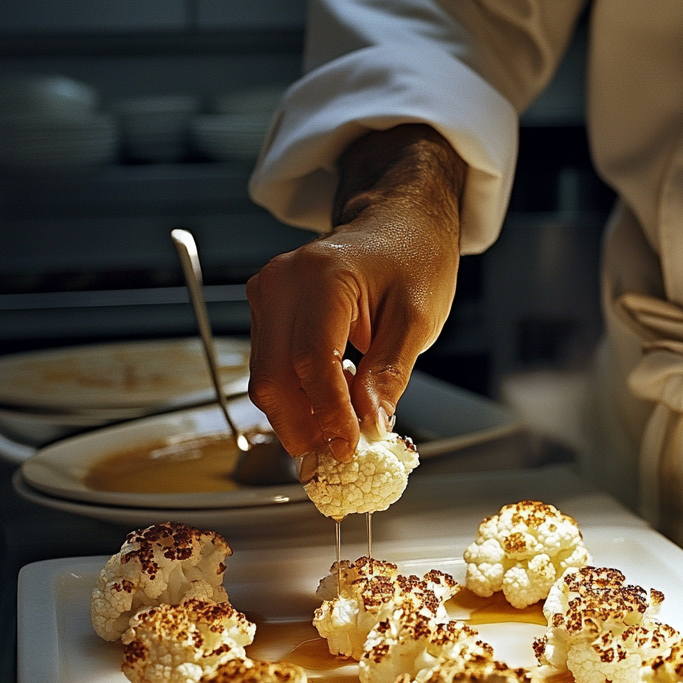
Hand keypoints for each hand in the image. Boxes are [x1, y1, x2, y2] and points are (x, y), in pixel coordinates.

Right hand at [247, 125, 465, 460]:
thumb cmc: (414, 257)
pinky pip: (271, 366)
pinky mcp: (266, 308)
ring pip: (265, 379)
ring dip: (298, 419)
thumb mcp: (417, 318)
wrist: (397, 220)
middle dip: (304, 428)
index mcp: (322, 276)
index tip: (349, 451)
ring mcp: (267, 293)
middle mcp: (282, 282)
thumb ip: (388, 375)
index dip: (329, 416)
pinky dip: (296, 398)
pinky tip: (328, 412)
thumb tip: (369, 429)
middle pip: (274, 378)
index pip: (312, 363)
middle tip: (339, 462)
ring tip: (338, 440)